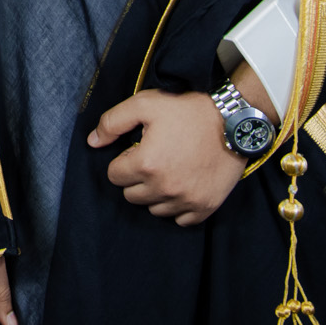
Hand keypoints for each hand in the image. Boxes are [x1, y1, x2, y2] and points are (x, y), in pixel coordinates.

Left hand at [88, 87, 244, 225]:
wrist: (232, 121)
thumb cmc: (187, 110)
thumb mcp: (144, 104)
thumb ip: (112, 122)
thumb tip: (93, 142)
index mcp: (146, 164)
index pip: (114, 176)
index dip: (123, 160)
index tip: (137, 150)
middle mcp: (164, 188)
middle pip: (132, 196)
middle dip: (136, 178)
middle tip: (153, 159)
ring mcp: (186, 201)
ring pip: (154, 209)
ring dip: (156, 194)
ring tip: (169, 171)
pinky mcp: (205, 207)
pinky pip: (180, 220)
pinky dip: (178, 207)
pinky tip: (182, 186)